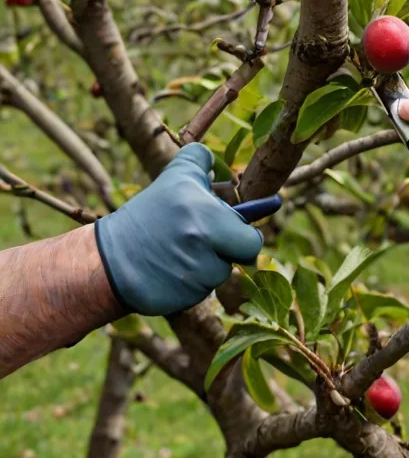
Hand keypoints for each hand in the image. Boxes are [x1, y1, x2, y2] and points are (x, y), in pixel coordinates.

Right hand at [94, 144, 263, 315]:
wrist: (108, 261)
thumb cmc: (148, 215)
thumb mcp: (173, 177)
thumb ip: (199, 159)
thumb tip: (218, 160)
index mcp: (207, 216)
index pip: (251, 239)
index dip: (244, 234)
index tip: (231, 229)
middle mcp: (204, 247)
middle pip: (241, 257)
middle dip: (229, 248)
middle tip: (206, 240)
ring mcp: (195, 276)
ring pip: (221, 273)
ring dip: (208, 265)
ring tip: (179, 253)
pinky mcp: (184, 299)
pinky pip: (203, 291)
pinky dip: (191, 283)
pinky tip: (170, 272)